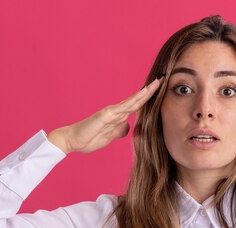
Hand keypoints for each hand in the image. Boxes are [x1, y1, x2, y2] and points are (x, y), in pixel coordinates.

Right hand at [48, 77, 162, 153]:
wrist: (71, 140)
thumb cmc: (89, 138)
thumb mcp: (109, 137)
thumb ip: (119, 131)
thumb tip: (127, 126)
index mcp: (118, 117)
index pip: (137, 106)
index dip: (148, 98)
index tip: (160, 90)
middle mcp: (116, 111)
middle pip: (137, 100)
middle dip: (150, 90)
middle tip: (163, 79)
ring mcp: (111, 112)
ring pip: (132, 101)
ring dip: (145, 93)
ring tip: (157, 83)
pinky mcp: (105, 115)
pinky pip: (122, 108)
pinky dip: (133, 101)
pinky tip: (142, 95)